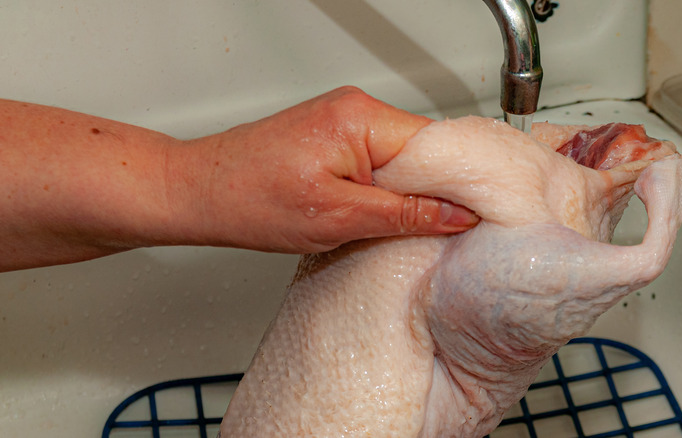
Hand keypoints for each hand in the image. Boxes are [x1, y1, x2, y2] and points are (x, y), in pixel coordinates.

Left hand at [174, 86, 478, 252]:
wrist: (199, 192)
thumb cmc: (251, 199)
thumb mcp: (339, 218)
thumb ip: (405, 214)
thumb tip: (456, 214)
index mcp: (360, 118)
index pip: (438, 144)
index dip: (460, 181)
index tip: (476, 213)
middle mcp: (354, 108)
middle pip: (423, 148)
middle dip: (432, 188)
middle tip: (437, 227)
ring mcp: (342, 118)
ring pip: (400, 156)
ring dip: (405, 190)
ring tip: (394, 221)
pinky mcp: (332, 134)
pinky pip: (377, 158)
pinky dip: (382, 185)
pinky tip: (373, 210)